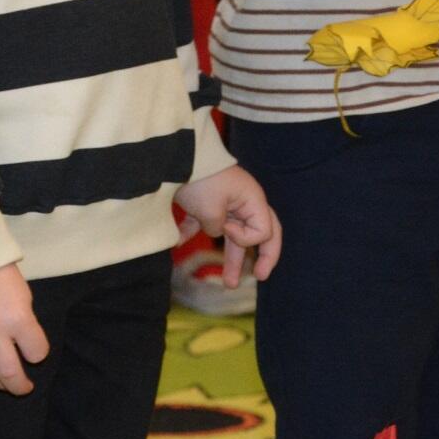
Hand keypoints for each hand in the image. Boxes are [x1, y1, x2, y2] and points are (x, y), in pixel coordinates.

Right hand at [0, 264, 47, 395]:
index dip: (38, 354)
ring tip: (3, 384)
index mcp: (17, 318)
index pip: (37, 353)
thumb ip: (24, 324)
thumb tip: (22, 347)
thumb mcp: (23, 297)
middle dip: (19, 386)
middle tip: (24, 388)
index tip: (35, 351)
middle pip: (9, 373)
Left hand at [176, 164, 282, 286]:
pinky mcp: (202, 200)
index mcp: (253, 201)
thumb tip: (215, 230)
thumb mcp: (211, 209)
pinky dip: (193, 232)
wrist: (174, 155)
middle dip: (260, 258)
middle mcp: (243, 202)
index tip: (225, 228)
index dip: (245, 238)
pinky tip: (178, 243)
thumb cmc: (199, 180)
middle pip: (259, 235)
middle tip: (260, 277)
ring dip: (230, 258)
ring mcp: (224, 201)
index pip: (264, 232)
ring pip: (232, 234)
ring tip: (228, 284)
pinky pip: (204, 222)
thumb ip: (216, 227)